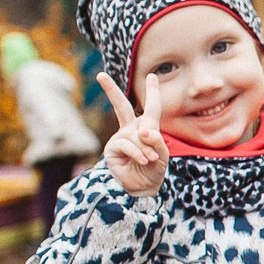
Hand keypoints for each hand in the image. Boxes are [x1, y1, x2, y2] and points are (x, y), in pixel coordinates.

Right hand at [95, 71, 168, 196]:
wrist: (144, 188)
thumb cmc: (154, 169)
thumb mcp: (163, 154)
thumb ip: (156, 140)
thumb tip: (143, 130)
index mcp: (146, 128)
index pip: (151, 108)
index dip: (152, 92)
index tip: (152, 76)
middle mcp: (131, 130)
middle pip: (121, 106)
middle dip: (110, 90)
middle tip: (100, 75)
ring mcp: (120, 138)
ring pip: (135, 135)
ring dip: (146, 148)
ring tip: (151, 159)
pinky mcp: (112, 149)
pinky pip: (127, 144)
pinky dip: (139, 153)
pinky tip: (144, 160)